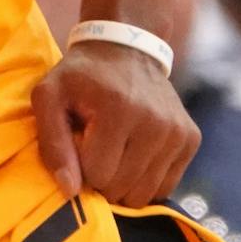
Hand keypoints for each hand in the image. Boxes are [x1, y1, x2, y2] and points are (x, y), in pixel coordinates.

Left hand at [32, 42, 199, 206]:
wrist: (127, 48)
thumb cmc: (81, 77)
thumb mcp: (49, 97)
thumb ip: (52, 143)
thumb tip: (71, 190)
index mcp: (118, 110)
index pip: (97, 175)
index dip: (81, 165)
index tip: (80, 142)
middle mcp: (155, 122)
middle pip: (122, 188)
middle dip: (102, 178)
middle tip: (97, 148)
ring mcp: (178, 132)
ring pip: (144, 194)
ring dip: (124, 182)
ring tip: (116, 151)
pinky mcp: (191, 138)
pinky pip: (166, 187)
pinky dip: (146, 179)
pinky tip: (136, 154)